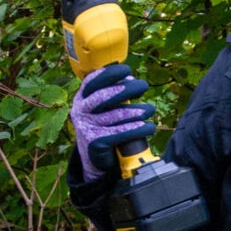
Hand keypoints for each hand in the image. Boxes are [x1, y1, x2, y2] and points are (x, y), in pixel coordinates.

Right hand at [70, 63, 155, 180]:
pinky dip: (137, 130)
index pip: (92, 81)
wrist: (95, 160)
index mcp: (82, 99)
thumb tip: (132, 80)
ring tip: (150, 110)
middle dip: (127, 89)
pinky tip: (148, 127)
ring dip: (137, 111)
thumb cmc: (104, 128)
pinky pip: (120, 133)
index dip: (109, 73)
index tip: (126, 70)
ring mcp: (86, 127)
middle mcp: (80, 111)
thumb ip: (113, 95)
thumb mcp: (103, 109)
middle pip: (104, 96)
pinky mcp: (95, 142)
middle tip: (144, 86)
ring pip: (116, 115)